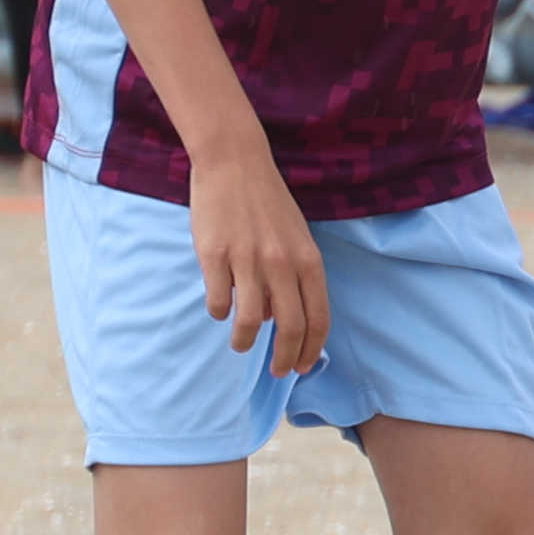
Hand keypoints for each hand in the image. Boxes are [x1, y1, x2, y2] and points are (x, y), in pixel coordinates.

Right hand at [188, 142, 327, 377]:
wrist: (235, 163)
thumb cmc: (267, 203)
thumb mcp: (296, 237)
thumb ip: (296, 275)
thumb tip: (283, 318)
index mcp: (308, 260)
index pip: (318, 316)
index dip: (311, 349)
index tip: (301, 367)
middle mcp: (282, 263)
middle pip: (290, 326)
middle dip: (284, 357)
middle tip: (276, 372)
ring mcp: (248, 260)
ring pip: (251, 321)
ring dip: (245, 341)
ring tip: (240, 345)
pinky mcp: (215, 255)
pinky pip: (219, 300)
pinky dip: (219, 313)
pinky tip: (219, 311)